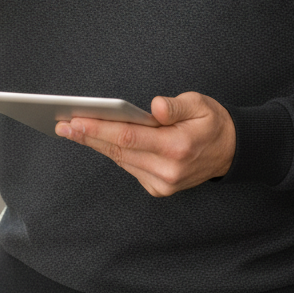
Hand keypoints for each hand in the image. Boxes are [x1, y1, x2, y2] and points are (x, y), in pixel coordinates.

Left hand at [56, 92, 235, 196]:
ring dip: (96, 145)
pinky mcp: (160, 188)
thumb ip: (176, 106)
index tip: (76, 120)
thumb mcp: (201, 104)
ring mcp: (163, 183)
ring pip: (121, 160)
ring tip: (72, 129)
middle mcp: (168, 170)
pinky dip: (114, 153)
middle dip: (89, 136)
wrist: (231, 152)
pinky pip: (130, 167)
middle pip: (119, 151)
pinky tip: (97, 139)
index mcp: (178, 147)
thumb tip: (154, 107)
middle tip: (62, 124)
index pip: (129, 137)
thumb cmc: (212, 122)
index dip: (100, 129)